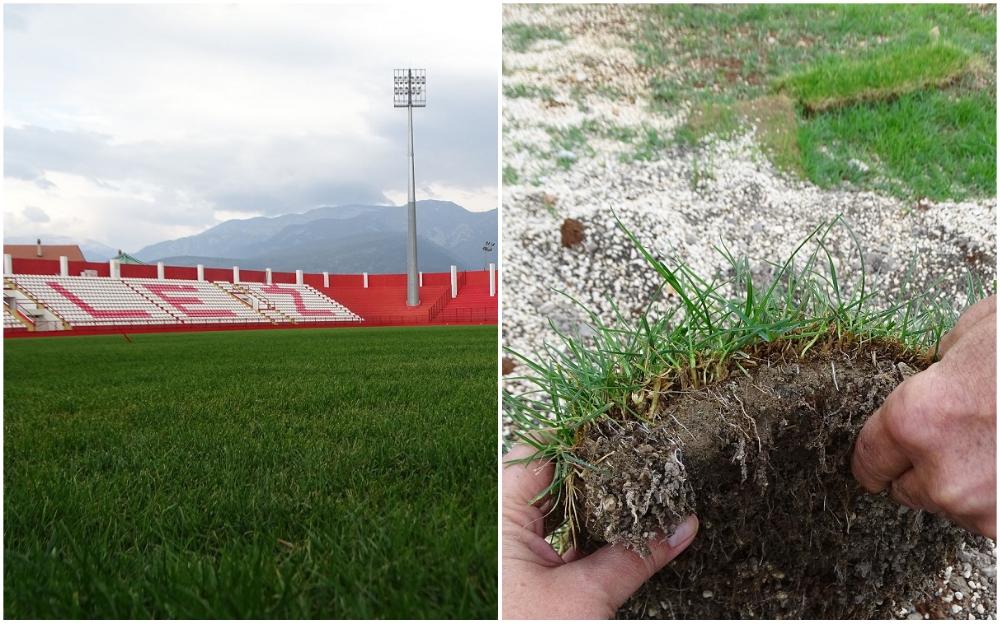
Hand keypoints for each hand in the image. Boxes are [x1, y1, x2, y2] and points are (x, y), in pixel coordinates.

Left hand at [502, 444, 697, 618]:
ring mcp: (519, 551)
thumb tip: (682, 524)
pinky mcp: (534, 575)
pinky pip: (565, 540)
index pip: (538, 454)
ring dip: (600, 502)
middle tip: (641, 453)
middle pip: (554, 479)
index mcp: (502, 519)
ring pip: (562, 510)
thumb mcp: (587, 596)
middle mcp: (505, 528)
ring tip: (642, 485)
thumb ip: (634, 556)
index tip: (620, 425)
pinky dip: (594, 534)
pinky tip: (626, 528)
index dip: (578, 436)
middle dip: (598, 469)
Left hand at [852, 295, 995, 537]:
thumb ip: (940, 364)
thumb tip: (937, 370)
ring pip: (956, 507)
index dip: (874, 457)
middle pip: (909, 490)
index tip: (878, 461)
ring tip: (998, 446)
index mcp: (917, 420)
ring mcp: (987, 509)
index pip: (868, 460)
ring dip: (969, 485)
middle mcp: (943, 474)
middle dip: (924, 468)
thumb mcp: (976, 331)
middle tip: (957, 440)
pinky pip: (994, 517)